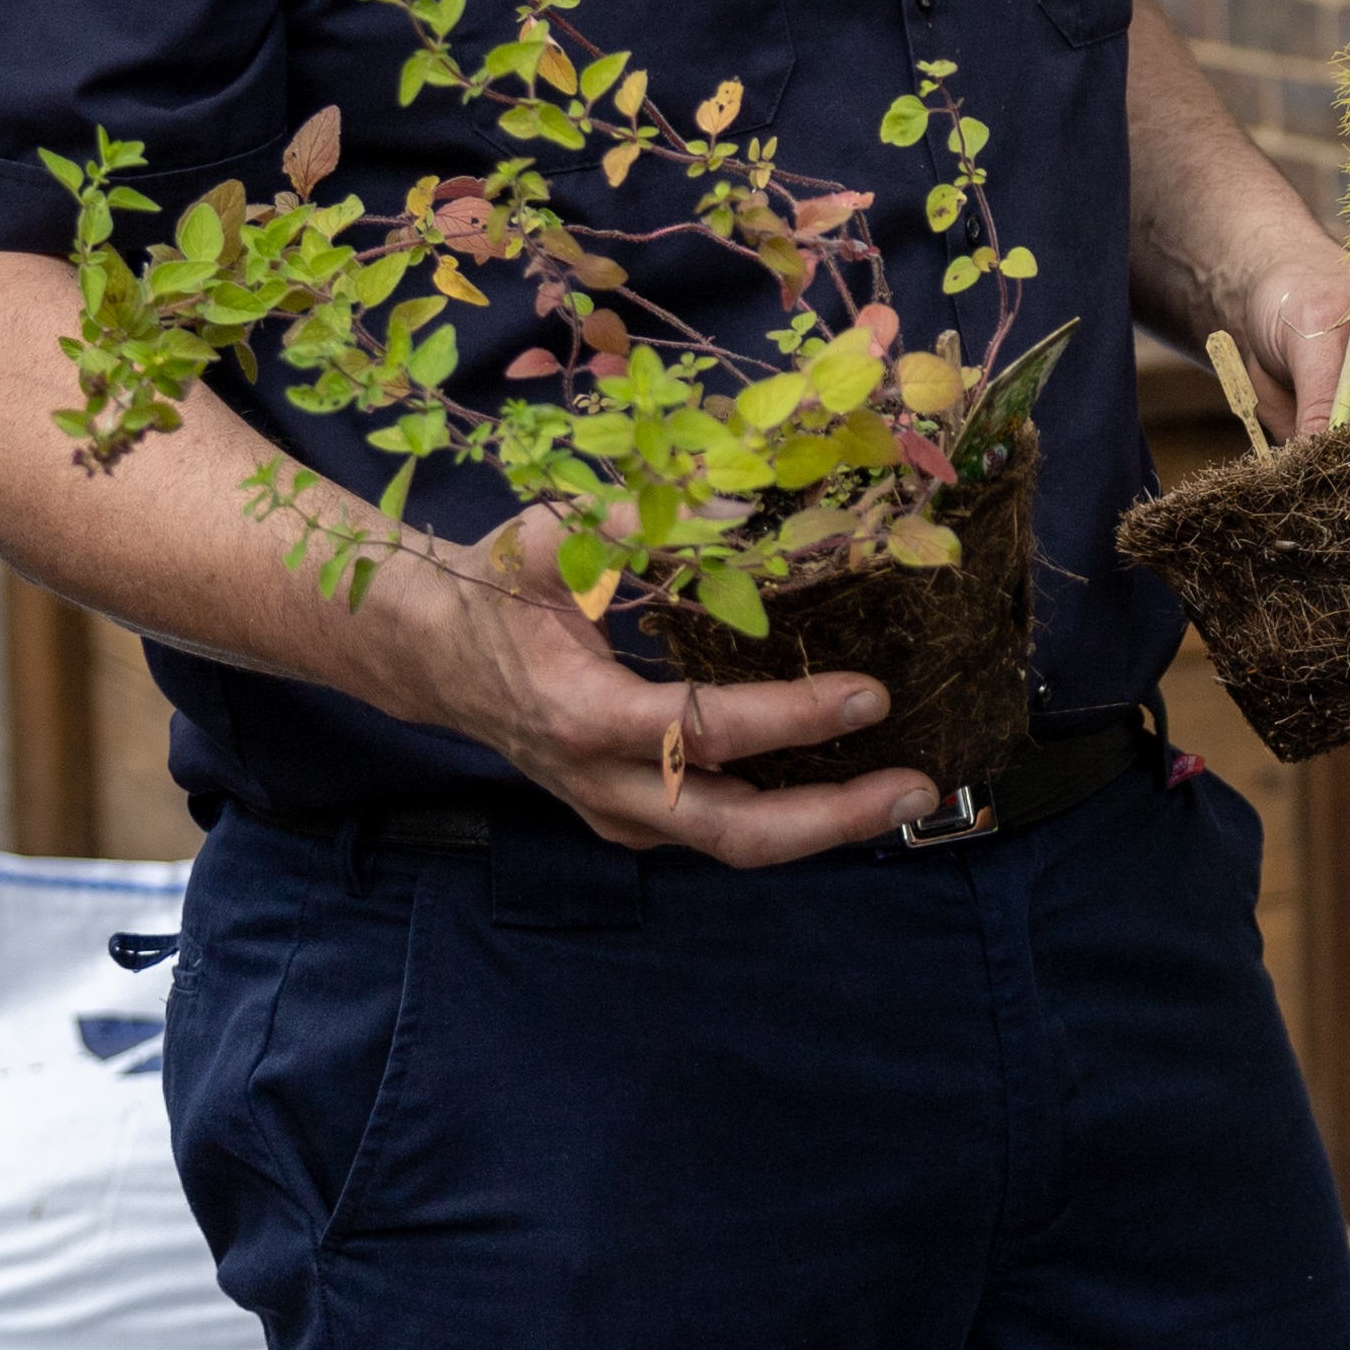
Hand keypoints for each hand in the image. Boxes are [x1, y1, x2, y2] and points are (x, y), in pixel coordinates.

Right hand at [380, 510, 939, 867]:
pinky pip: (711, 828)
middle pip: (729, 827)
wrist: (431, 655)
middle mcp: (602, 783)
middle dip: (831, 818)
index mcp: (585, 717)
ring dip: (820, 826)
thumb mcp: (548, 540)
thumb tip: (734, 508)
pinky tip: (843, 783)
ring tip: (904, 793)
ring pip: (726, 840)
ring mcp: (614, 810)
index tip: (870, 694)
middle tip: (918, 787)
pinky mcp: (626, 814)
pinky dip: (782, 815)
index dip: (792, 717)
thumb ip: (631, 525)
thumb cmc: (495, 587)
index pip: (704, 730)